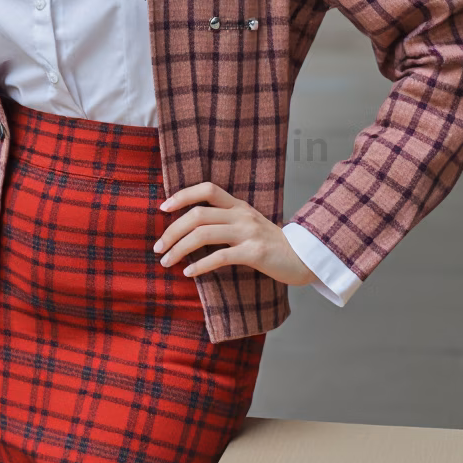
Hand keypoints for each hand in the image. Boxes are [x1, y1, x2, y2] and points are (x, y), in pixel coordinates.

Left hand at [153, 181, 318, 287]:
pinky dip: (200, 265)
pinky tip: (189, 273)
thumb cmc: (271, 245)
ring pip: (204, 234)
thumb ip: (225, 222)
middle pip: (198, 214)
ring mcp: (248, 233)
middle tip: (157, 247)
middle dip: (172, 230)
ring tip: (166, 261)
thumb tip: (189, 230)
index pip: (207, 189)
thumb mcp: (248, 225)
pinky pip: (221, 257)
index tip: (163, 207)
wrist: (305, 258)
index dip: (183, 195)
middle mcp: (241, 215)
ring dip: (179, 248)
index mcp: (238, 205)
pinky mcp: (255, 253)